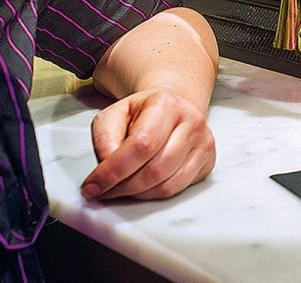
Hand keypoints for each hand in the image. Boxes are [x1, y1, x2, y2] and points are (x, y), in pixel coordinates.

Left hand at [81, 88, 215, 200]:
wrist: (174, 106)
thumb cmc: (142, 112)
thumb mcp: (114, 114)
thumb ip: (105, 138)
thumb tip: (106, 171)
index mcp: (166, 104)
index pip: (141, 146)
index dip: (113, 171)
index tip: (92, 187)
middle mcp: (191, 122)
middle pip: (155, 170)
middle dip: (123, 187)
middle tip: (105, 191)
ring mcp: (204, 142)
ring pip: (167, 184)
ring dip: (138, 194)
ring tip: (122, 188)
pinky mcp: (208, 160)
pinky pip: (178, 189)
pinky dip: (154, 195)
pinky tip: (142, 187)